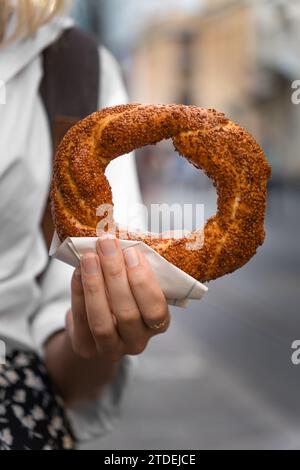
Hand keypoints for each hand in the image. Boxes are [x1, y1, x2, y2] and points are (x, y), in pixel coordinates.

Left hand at [66, 237, 170, 361]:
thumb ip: (134, 268)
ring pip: (102, 323)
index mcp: (157, 324)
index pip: (156, 310)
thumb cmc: (123, 297)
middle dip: (115, 275)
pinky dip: (79, 293)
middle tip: (107, 245)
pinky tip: (78, 271)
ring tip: (89, 257)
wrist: (95, 326)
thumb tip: (121, 239)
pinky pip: (81, 321)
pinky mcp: (86, 348)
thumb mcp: (135, 285)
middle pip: (128, 314)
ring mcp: (111, 349)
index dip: (144, 282)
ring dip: (95, 285)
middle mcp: (137, 341)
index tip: (132, 253)